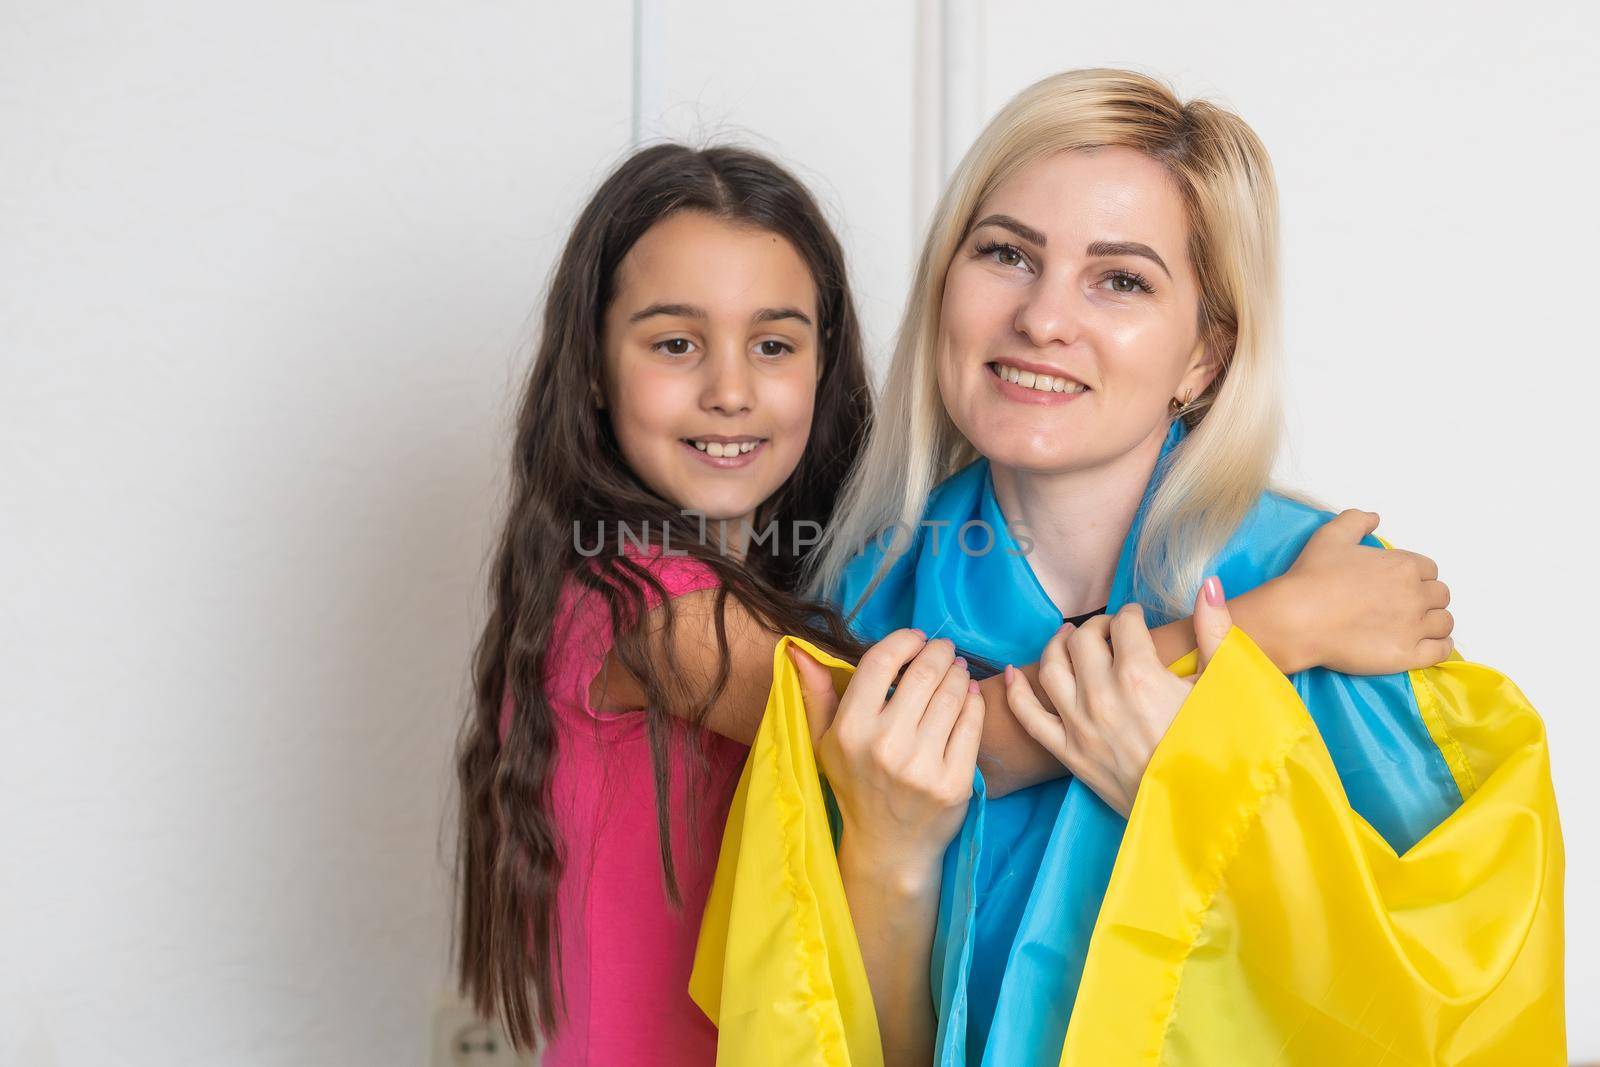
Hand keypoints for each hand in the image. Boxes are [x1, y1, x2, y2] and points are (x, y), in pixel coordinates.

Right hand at [789, 631, 983, 892]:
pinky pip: (972, 724)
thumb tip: (798, 649)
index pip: (880, 663)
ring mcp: (922, 767)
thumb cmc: (855, 786)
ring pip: (951, 695)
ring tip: (956, 669)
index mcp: (850, 731)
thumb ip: (816, 694)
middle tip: (944, 649)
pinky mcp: (954, 783)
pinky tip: (968, 695)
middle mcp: (885, 746)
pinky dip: (973, 702)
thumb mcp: (825, 743)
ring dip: (958, 673)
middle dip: (938, 652)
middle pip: (923, 674)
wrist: (889, 848)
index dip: (904, 641)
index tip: (916, 638)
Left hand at [1005, 579, 1233, 817]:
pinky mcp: (1069, 754)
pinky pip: (1029, 718)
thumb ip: (1215, 631)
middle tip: (1109, 631)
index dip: (1131, 614)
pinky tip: (1014, 672)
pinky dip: (1016, 691)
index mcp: (1139, 675)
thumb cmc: (1222, 748)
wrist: (1207, 811)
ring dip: (1056, 645)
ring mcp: (1080, 726)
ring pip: (1051, 668)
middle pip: (1081, 640)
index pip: (1123, 624)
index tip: (1137, 619)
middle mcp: (1102, 696)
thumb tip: (1208, 584)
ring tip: (1067, 637)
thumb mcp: (1226, 686)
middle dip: (1096, 627)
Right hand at [1280, 509, 1453, 672]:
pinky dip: (1439, 647)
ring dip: (1433, 623)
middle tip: (1403, 606)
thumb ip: (1356, 520)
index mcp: (1403, 565)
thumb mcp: (1330, 536)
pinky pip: (1441, 651)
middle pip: (1440, 595)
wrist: (1298, 619)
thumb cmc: (1312, 577)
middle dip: (1426, 598)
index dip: (1415, 576)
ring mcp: (1414, 627)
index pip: (1429, 569)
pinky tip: (1426, 645)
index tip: (1399, 584)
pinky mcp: (1408, 654)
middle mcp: (1415, 594)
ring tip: (1415, 626)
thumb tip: (1375, 518)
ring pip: (1444, 622)